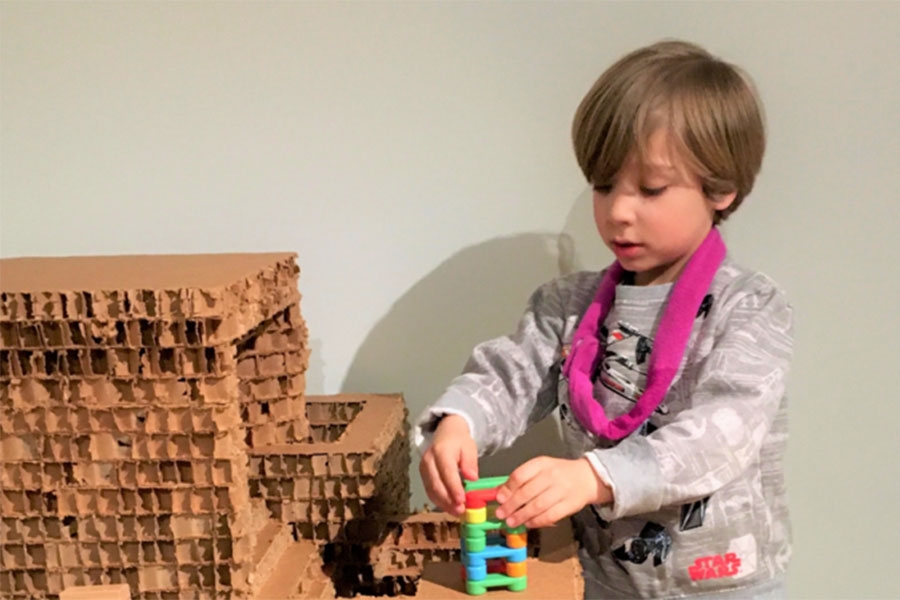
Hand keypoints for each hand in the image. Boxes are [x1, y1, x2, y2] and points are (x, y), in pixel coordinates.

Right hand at [419, 414, 478, 515]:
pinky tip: (450, 508)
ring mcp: (424, 469)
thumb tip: (472, 478)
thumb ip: (470, 463)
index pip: (447, 472)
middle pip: (436, 484)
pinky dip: (440, 501)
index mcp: (441, 451)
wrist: (446, 432)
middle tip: (461, 510)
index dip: (453, 488)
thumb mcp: (469, 447)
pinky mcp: (423, 476)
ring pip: (431, 490)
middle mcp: (429, 460)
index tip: (462, 500)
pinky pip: (430, 491)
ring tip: (457, 512)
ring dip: (444, 504)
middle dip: (448, 500)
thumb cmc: (459, 441)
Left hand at [494, 456, 612, 528]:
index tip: (499, 498)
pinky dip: (537, 521)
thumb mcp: (540, 468)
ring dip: (521, 516)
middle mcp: (551, 476)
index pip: (520, 475)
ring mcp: (561, 491)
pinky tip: (528, 524)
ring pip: (537, 505)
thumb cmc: (558, 473)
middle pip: (527, 492)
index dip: (508, 488)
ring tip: (511, 522)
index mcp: (541, 464)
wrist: (587, 478)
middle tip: (501, 514)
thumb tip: (501, 492)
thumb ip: (522, 479)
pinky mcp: (569, 505)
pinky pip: (550, 515)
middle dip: (511, 505)